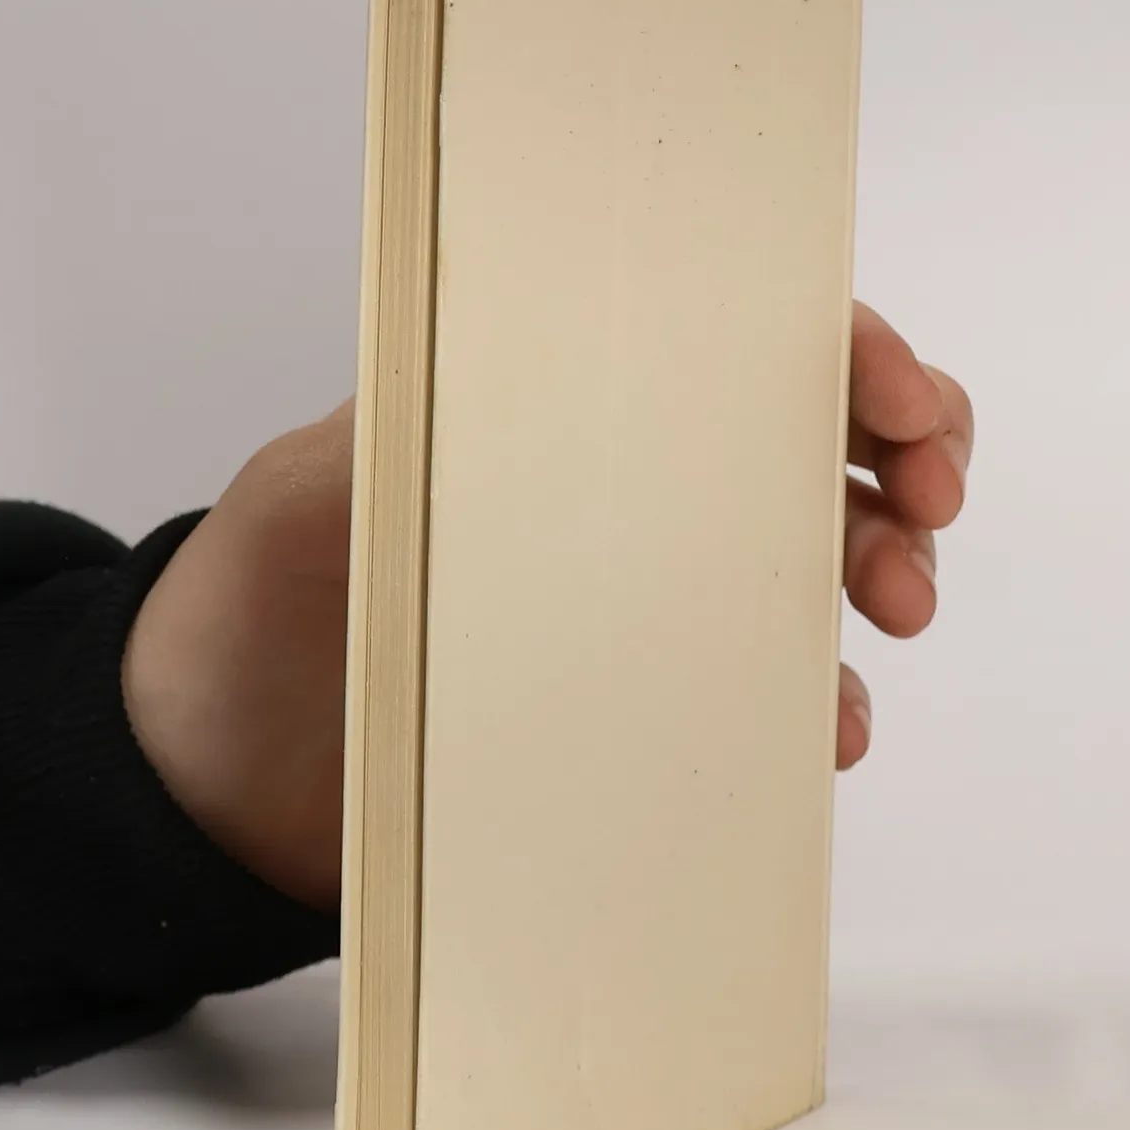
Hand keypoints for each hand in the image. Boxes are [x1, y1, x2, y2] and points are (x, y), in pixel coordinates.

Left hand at [123, 302, 972, 911]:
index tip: (901, 401)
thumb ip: (404, 433)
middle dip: (903, 458)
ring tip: (894, 611)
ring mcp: (638, 610)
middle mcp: (620, 498)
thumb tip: (519, 380)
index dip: (843, 353)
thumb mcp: (310, 493)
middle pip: (808, 446)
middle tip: (923, 508)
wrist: (206, 784)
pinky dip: (820, 706)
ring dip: (884, 567)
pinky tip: (827, 727)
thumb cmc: (249, 610)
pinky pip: (765, 703)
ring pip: (812, 565)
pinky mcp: (638, 719)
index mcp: (558, 410)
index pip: (732, 345)